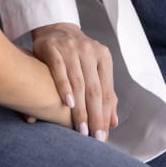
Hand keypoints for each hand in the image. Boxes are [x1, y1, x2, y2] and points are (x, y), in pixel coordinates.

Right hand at [31, 23, 117, 141]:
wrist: (54, 28)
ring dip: (80, 108)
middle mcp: (88, 51)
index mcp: (103, 57)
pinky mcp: (52, 47)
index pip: (106, 91)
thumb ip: (104, 93)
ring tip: (81, 129)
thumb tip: (113, 122)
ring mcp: (70, 48)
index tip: (103, 137)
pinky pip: (59, 69)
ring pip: (78, 82)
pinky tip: (67, 104)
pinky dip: (64, 87)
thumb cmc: (77, 55)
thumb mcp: (94, 69)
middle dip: (94, 116)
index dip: (105, 115)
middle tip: (92, 138)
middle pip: (94, 89)